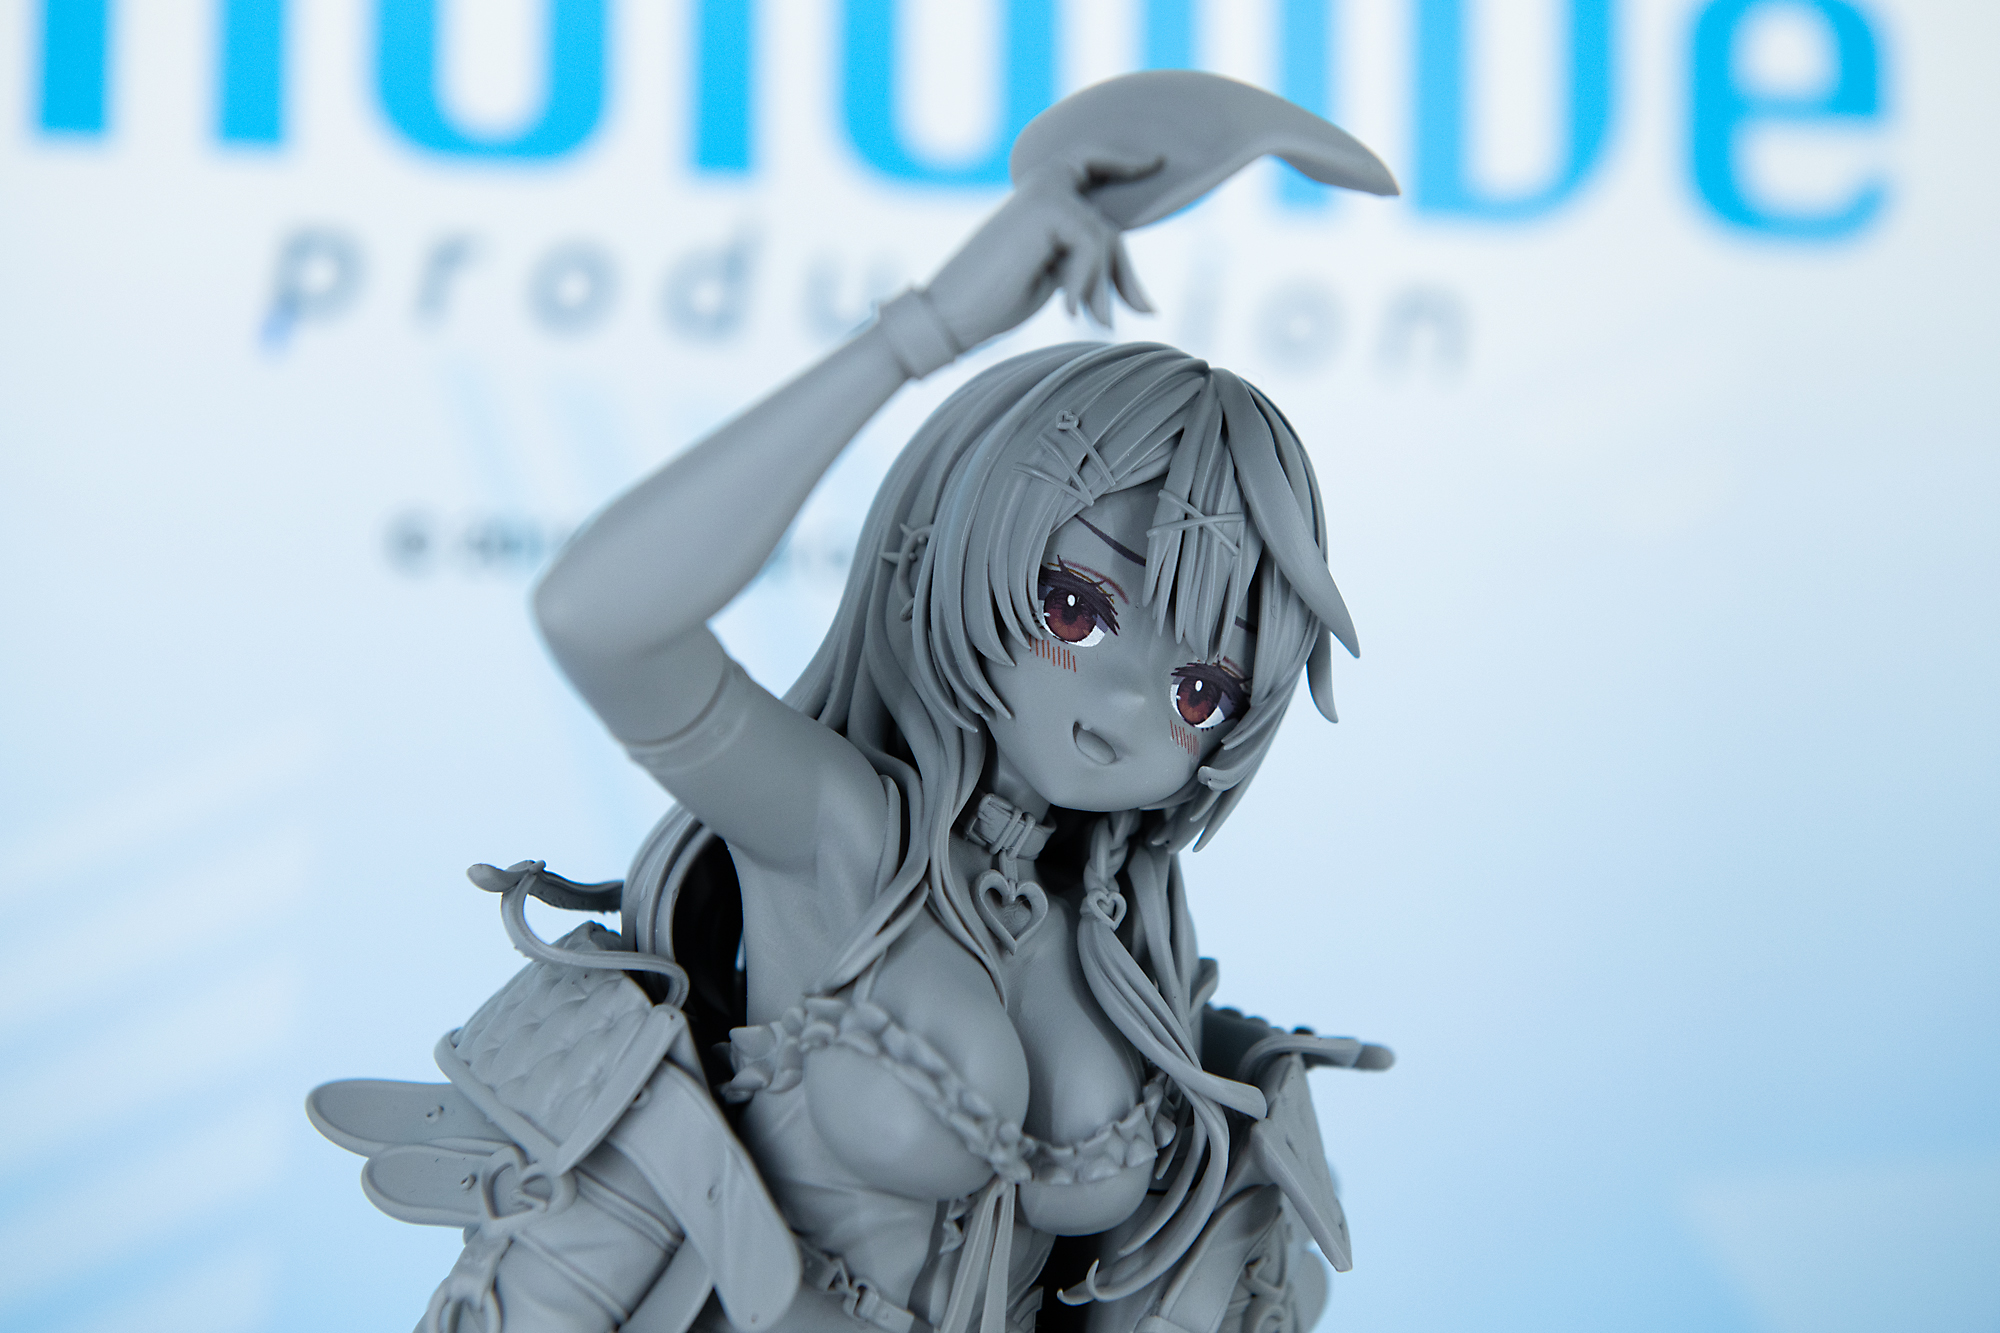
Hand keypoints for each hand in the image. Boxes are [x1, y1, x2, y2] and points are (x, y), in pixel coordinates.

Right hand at [923, 157, 1158, 350]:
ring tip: (1089, 320)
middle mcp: (1041, 186)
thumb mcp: (1057, 281)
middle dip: (1124, 274)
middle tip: (1146, 311)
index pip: (1090, 168)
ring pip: (1103, 238)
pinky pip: (1092, 244)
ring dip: (1101, 287)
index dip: (1122, 161)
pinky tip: (1069, 308)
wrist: (952, 312)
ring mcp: (1043, 191)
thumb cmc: (997, 301)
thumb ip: (1090, 267)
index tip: (1155, 161)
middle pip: (1106, 226)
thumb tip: (1144, 299)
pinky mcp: (1044, 205)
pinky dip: (1087, 281)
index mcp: (1040, 199)